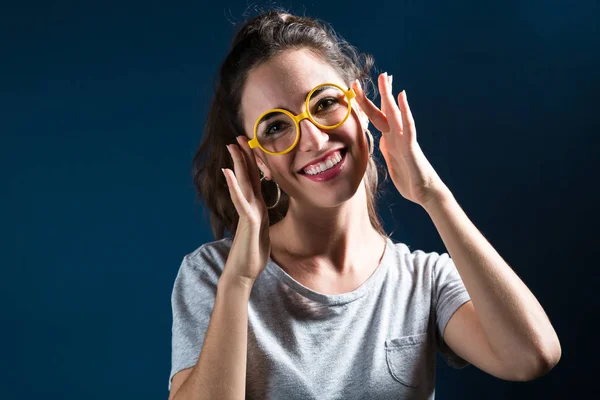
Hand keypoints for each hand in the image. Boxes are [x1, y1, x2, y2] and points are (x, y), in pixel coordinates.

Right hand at [221, 135, 270, 284]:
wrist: (243, 273)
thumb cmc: (252, 255)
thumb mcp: (262, 234)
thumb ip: (260, 221)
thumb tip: (260, 215)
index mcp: (257, 208)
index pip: (255, 181)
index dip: (253, 163)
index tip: (251, 146)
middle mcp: (251, 207)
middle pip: (248, 177)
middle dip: (244, 156)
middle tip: (238, 137)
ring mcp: (248, 213)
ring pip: (243, 184)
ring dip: (238, 165)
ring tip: (232, 147)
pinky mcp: (247, 223)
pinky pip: (241, 201)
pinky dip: (235, 187)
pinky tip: (229, 173)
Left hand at [352, 73, 449, 206]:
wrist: (424, 192)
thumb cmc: (409, 178)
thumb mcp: (392, 161)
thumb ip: (387, 149)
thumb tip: (381, 140)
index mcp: (389, 139)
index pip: (377, 117)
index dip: (368, 102)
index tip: (360, 88)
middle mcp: (396, 135)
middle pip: (383, 110)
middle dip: (378, 93)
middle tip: (376, 73)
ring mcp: (404, 139)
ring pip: (394, 114)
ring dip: (388, 95)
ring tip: (386, 78)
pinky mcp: (410, 147)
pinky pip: (407, 126)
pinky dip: (404, 111)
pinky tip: (402, 98)